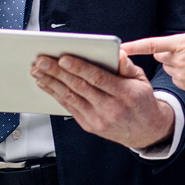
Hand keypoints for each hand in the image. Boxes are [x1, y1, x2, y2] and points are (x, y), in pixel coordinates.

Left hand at [31, 52, 174, 148]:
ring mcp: (98, 119)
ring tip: (37, 71)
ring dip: (51, 83)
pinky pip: (69, 108)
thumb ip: (127, 66)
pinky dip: (55, 95)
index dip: (79, 68)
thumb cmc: (142, 101)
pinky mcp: (89, 126)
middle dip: (57, 72)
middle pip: (79, 87)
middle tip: (41, 61)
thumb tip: (116, 53)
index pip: (98, 78)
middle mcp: (111, 108)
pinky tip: (46, 84)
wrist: (146, 131)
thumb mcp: (142, 80)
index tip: (63, 58)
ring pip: (70, 98)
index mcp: (125, 94)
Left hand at [121, 33, 184, 95]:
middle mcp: (179, 59)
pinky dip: (183, 76)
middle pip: (160, 57)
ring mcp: (181, 74)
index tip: (120, 49)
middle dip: (167, 55)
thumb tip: (171, 48)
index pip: (152, 44)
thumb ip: (183, 43)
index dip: (134, 46)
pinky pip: (176, 79)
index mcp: (183, 42)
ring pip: (169, 68)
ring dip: (176, 66)